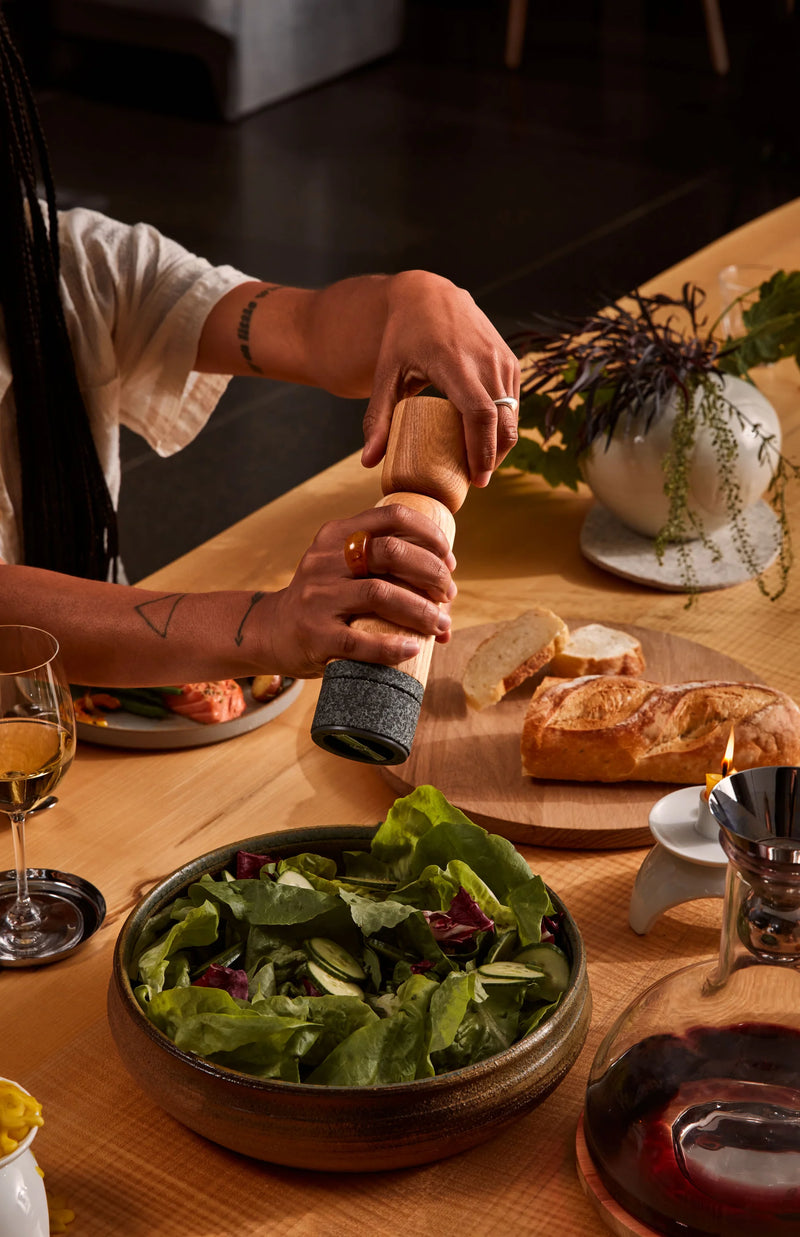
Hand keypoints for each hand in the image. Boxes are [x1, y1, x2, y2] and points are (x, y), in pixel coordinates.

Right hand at [265, 504, 455, 677]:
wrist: (273, 631)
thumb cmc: (325, 600)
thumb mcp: (342, 567)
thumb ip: (384, 567)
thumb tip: (448, 594)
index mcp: (336, 535)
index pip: (393, 516)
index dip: (430, 535)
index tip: (449, 561)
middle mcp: (324, 560)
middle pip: (391, 552)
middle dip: (432, 573)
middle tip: (449, 594)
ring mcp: (318, 597)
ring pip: (381, 594)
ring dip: (422, 611)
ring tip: (441, 625)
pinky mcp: (315, 634)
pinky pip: (360, 640)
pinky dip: (393, 646)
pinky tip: (413, 648)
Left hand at [360, 271, 519, 486]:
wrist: (429, 294)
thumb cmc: (403, 338)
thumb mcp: (386, 375)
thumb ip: (377, 418)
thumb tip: (368, 462)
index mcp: (454, 363)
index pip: (479, 414)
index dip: (482, 451)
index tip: (476, 479)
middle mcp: (485, 359)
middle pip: (503, 422)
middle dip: (494, 457)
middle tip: (476, 481)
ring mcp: (502, 359)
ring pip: (513, 415)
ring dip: (501, 444)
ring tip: (480, 465)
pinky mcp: (510, 361)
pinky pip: (514, 403)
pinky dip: (504, 426)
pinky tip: (487, 441)